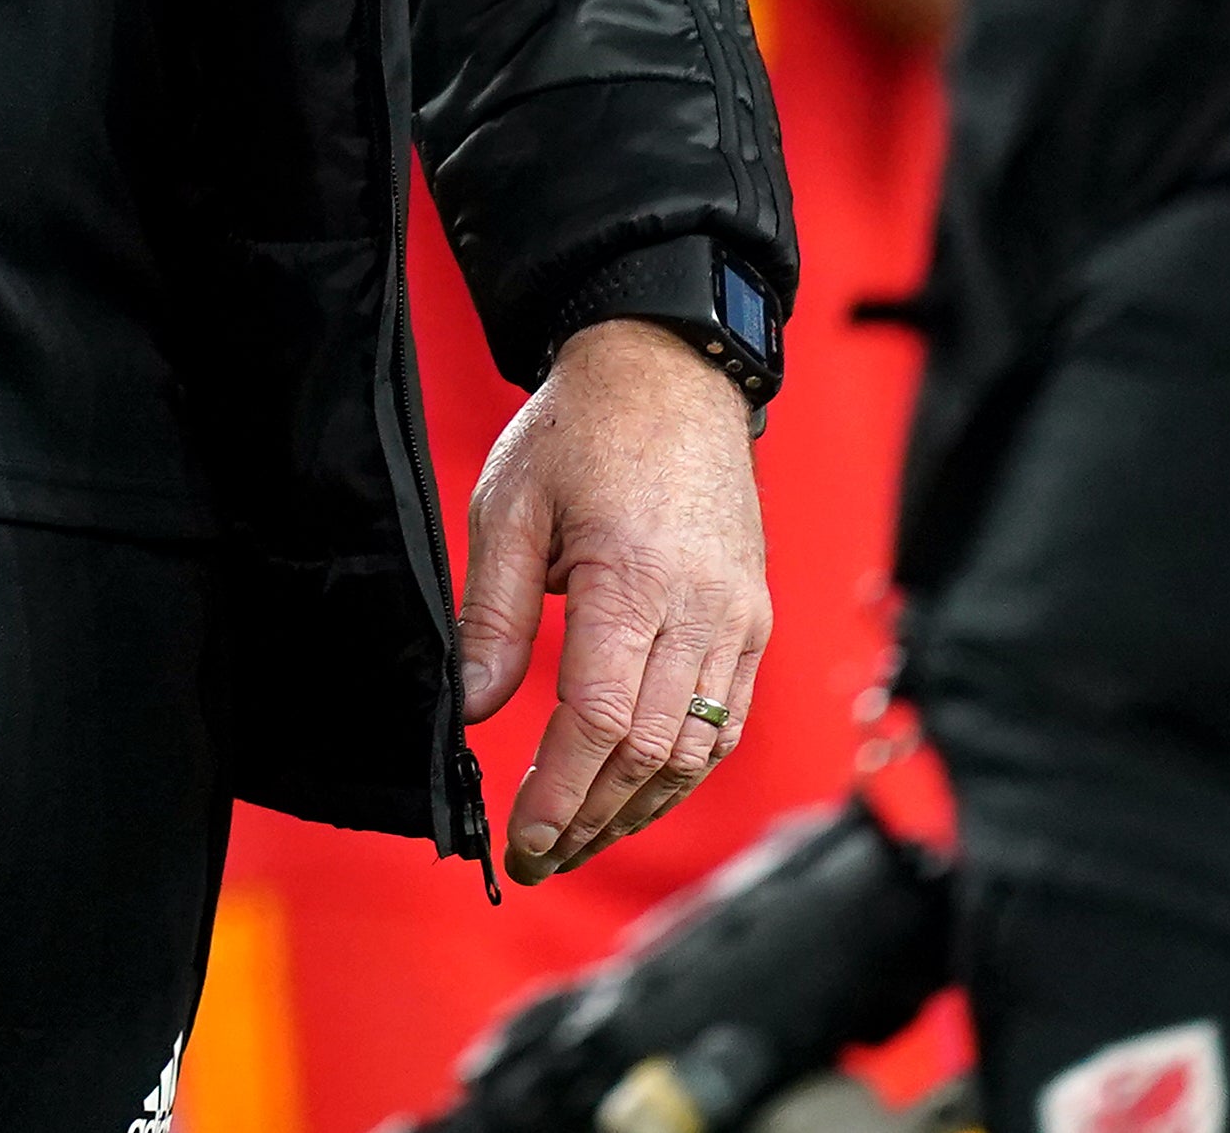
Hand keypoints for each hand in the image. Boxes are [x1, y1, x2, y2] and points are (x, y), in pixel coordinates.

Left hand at [455, 318, 771, 876]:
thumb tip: (477, 709)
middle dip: (590, 818)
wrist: (671, 372)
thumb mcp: (510, 505)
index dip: (559, 794)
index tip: (521, 839)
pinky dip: (684, 768)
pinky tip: (640, 793)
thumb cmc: (583, 429)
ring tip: (581, 839)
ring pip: (696, 748)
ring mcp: (737, 616)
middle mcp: (700, 607)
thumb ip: (493, 614)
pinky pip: (728, 718)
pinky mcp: (752, 617)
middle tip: (538, 857)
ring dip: (638, 807)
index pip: (599, 721)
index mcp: (633, 577)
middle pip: (649, 750)